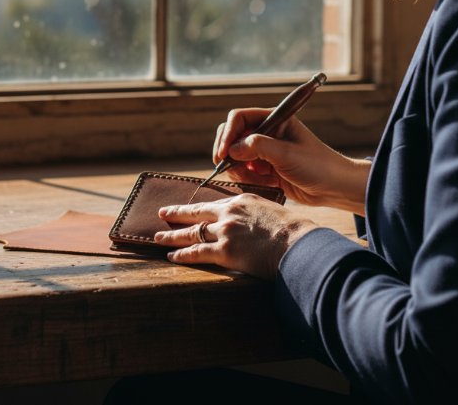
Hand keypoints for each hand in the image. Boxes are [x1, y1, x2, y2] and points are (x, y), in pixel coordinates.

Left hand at [153, 194, 319, 279]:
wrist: (298, 244)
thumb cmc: (294, 232)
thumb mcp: (273, 212)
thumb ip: (256, 215)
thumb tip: (254, 225)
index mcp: (242, 201)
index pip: (213, 203)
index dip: (198, 207)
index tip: (189, 207)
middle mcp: (229, 213)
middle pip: (196, 213)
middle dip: (177, 213)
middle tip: (162, 212)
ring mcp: (224, 231)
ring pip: (191, 232)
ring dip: (172, 235)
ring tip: (159, 237)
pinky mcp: (224, 251)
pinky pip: (196, 253)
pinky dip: (182, 254)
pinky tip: (172, 256)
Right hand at [214, 108, 368, 212]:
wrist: (335, 188)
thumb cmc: (318, 165)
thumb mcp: (287, 154)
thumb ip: (258, 147)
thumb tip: (231, 149)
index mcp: (275, 119)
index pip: (240, 118)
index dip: (228, 134)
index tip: (223, 153)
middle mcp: (267, 132)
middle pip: (233, 135)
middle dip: (228, 152)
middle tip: (226, 168)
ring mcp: (265, 151)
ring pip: (235, 155)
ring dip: (238, 168)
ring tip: (256, 178)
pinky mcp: (265, 168)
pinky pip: (244, 171)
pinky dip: (246, 178)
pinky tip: (263, 183)